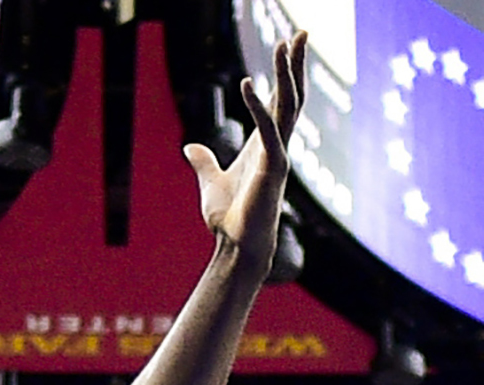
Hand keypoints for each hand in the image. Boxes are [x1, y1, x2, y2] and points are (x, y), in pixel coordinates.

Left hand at [183, 30, 307, 269]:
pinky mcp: (273, 168)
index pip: (280, 102)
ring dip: (286, 73)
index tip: (289, 46)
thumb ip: (203, 162)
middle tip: (300, 31)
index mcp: (265, 146)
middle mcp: (277, 146)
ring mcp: (279, 155)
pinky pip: (268, 130)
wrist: (236, 247)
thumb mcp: (209, 183)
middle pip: (292, 96)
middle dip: (295, 64)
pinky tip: (248, 83)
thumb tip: (190, 147)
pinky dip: (258, 106)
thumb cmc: (229, 220)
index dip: (285, 75)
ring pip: (288, 106)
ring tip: (285, 42)